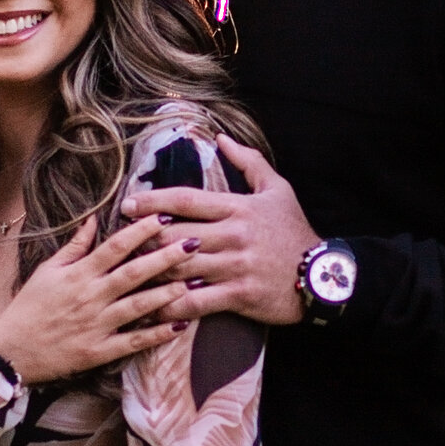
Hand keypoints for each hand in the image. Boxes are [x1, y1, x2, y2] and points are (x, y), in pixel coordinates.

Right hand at [0, 216, 183, 382]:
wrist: (10, 350)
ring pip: (138, 306)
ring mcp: (96, 325)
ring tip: (194, 281)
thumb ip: (74, 246)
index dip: (140, 231)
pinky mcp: (99, 351)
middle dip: (165, 257)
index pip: (114, 247)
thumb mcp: (47, 270)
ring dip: (167, 293)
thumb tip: (95, 218)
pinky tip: (179, 324)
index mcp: (78, 274)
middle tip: (193, 244)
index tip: (163, 218)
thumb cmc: (29, 306)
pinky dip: (156, 334)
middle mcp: (90, 297)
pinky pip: (133, 342)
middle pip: (133, 273)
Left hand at [121, 143, 317, 327]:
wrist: (323, 276)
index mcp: (238, 207)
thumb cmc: (295, 231)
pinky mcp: (238, 296)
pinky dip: (170, 305)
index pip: (185, 199)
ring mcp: (234, 266)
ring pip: (179, 268)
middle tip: (120, 243)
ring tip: (127, 274)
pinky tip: (152, 307)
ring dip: (150, 272)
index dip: (152, 200)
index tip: (128, 204)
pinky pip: (195, 302)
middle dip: (143, 239)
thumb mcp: (278, 189)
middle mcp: (233, 235)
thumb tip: (220, 138)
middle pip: (174, 234)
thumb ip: (248, 162)